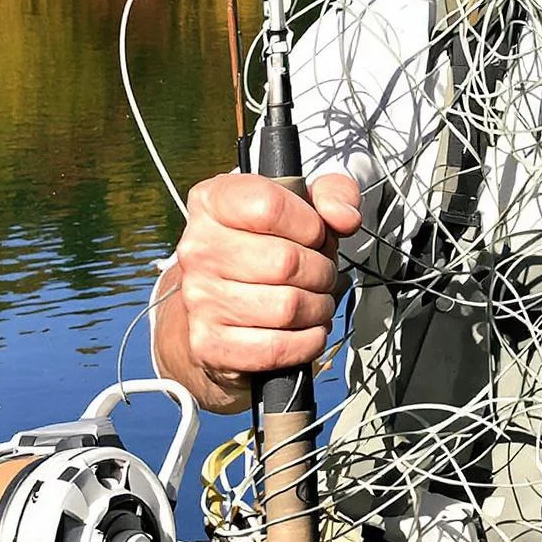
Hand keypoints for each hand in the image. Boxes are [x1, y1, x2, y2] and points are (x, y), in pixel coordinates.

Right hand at [156, 171, 360, 411]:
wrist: (222, 304)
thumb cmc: (268, 247)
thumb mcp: (304, 206)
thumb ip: (334, 194)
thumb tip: (344, 218)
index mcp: (213, 202)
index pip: (269, 206)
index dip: (310, 225)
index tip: (315, 234)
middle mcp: (197, 248)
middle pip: (286, 262)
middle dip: (322, 271)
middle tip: (320, 274)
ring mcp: (199, 298)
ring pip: (287, 308)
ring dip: (319, 307)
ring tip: (315, 300)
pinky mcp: (208, 343)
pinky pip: (277, 347)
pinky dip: (308, 342)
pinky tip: (307, 329)